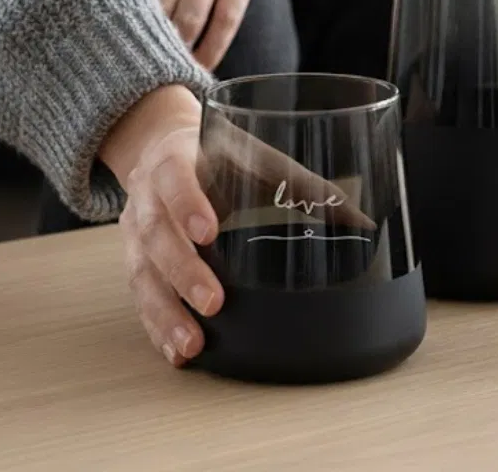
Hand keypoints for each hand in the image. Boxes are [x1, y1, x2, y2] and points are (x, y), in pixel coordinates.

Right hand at [101, 86, 373, 367]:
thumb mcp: (259, 158)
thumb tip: (363, 222)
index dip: (188, 203)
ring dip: (166, 311)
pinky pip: (138, 296)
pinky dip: (156, 326)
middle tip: (213, 302)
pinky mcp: (134, 259)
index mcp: (176, 159)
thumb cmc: (222, 155)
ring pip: (142, 273)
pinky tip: (177, 350)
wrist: (163, 146)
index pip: (176, 179)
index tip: (208, 231)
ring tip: (192, 343)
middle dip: (183, 271)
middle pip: (157, 234)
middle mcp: (146, 196)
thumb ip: (305, 186)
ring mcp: (134, 231)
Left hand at [117, 0, 277, 70]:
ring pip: (191, 21)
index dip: (106, 27)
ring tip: (160, 82)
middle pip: (154, 12)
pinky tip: (200, 67)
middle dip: (139, 48)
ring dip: (176, 55)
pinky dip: (213, 49)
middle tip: (123, 81)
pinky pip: (228, 19)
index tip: (93, 58)